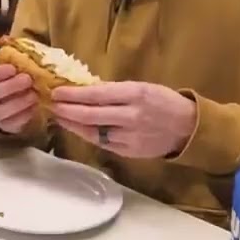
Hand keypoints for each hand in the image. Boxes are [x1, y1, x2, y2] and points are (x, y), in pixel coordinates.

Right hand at [0, 64, 36, 133]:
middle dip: (10, 86)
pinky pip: (12, 124)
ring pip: (0, 111)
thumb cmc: (12, 84)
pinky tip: (34, 107)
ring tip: (34, 94)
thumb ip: (14, 66)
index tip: (13, 68)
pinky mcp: (5, 127)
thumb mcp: (10, 73)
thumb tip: (24, 57)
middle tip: (27, 79)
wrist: (13, 106)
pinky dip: (25, 115)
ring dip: (19, 102)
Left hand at [50, 82, 196, 158]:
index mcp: (135, 95)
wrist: (187, 128)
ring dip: (73, 125)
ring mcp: (129, 137)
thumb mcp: (142, 87)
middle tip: (52, 105)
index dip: (73, 94)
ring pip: (93, 132)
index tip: (57, 92)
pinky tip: (78, 129)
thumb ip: (115, 91)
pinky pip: (102, 143)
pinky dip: (88, 135)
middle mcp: (131, 116)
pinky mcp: (129, 151)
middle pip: (90, 115)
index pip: (96, 94)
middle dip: (67, 110)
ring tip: (60, 117)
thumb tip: (86, 91)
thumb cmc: (163, 101)